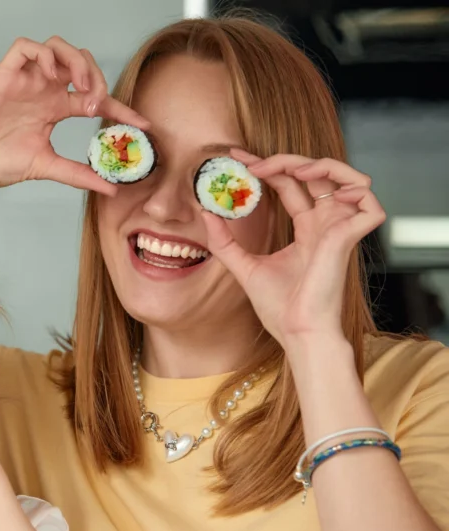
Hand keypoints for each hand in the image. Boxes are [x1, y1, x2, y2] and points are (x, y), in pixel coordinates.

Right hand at [0, 36, 149, 195]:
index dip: (122, 109)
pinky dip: (45, 54)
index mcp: (54, 109)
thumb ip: (78, 175)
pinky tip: (53, 75)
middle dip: (98, 79)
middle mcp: (43, 90)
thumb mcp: (45, 168)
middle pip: (83, 65)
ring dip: (77, 61)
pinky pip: (28, 47)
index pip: (96, 100)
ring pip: (60, 47)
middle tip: (96, 106)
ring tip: (80, 86)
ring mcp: (25, 80)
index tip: (143, 126)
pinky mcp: (5, 74)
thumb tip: (110, 189)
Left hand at [202, 149, 385, 347]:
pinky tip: (325, 191)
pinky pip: (368, 200)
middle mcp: (325, 223)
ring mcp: (340, 228)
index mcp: (306, 228)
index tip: (236, 157)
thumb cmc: (279, 307)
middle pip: (314, 173)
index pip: (290, 184)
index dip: (267, 166)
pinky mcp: (351, 236)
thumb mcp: (243, 266)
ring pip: (347, 177)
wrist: (297, 331)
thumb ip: (225, 241)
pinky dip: (353, 187)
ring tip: (290, 170)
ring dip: (321, 164)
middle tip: (250, 162)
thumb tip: (205, 212)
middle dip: (283, 159)